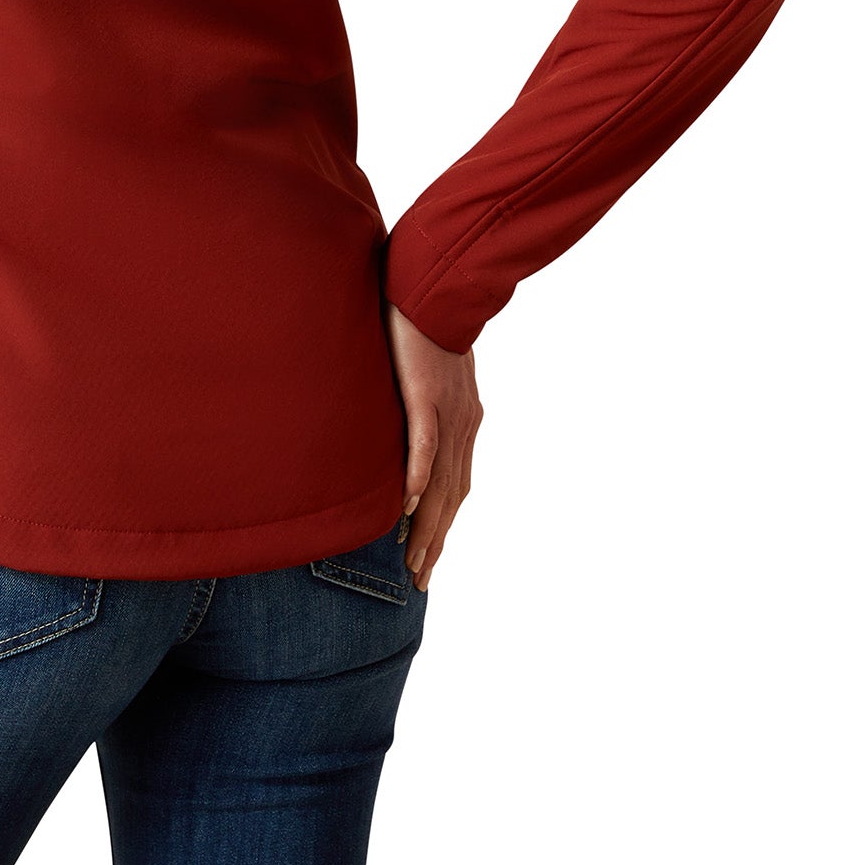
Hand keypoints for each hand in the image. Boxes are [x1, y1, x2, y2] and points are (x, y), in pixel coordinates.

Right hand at [385, 301, 482, 589]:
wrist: (432, 284)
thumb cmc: (423, 322)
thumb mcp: (425, 372)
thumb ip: (419, 404)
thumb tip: (400, 430)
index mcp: (463, 420)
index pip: (455, 485)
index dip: (442, 525)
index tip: (427, 558)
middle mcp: (463, 423)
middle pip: (452, 496)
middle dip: (435, 542)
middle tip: (420, 579)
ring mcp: (447, 410)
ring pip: (440, 480)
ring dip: (428, 525)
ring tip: (413, 560)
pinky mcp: (426, 393)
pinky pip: (424, 441)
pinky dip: (419, 475)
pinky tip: (409, 503)